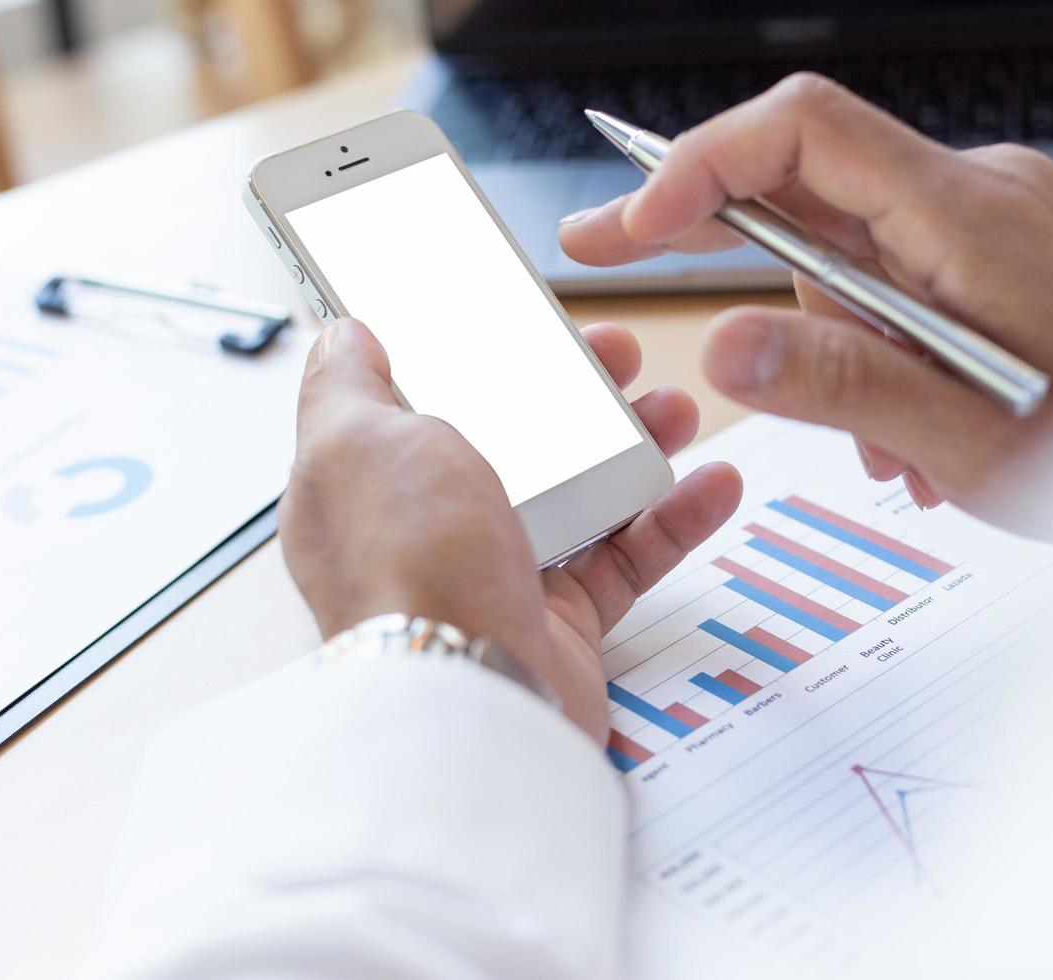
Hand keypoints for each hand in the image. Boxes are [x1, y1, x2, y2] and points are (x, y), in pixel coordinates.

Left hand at [280, 317, 741, 741]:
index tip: (520, 319)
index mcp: (371, 481)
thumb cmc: (407, 565)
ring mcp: (498, 573)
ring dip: (634, 445)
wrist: (472, 692)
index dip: (471, 353)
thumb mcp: (355, 439)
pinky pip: (626, 557)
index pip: (421, 399)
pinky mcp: (560, 619)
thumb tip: (341, 336)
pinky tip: (711, 483)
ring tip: (675, 407)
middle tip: (617, 355)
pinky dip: (673, 520)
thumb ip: (344, 383)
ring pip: (577, 492)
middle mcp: (432, 528)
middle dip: (572, 391)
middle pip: (513, 439)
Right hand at [560, 73, 1052, 534]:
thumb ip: (842, 387)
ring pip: (842, 240)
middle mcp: (975, 192)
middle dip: (701, 221)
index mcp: (967, 218)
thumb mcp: (970, 439)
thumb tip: (723, 347)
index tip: (637, 222)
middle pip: (803, 173)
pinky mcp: (993, 246)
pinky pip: (891, 268)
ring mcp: (987, 215)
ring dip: (820, 332)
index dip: (704, 161)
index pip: (807, 131)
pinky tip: (904, 419)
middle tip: (607, 250)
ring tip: (877, 445)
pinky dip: (867, 336)